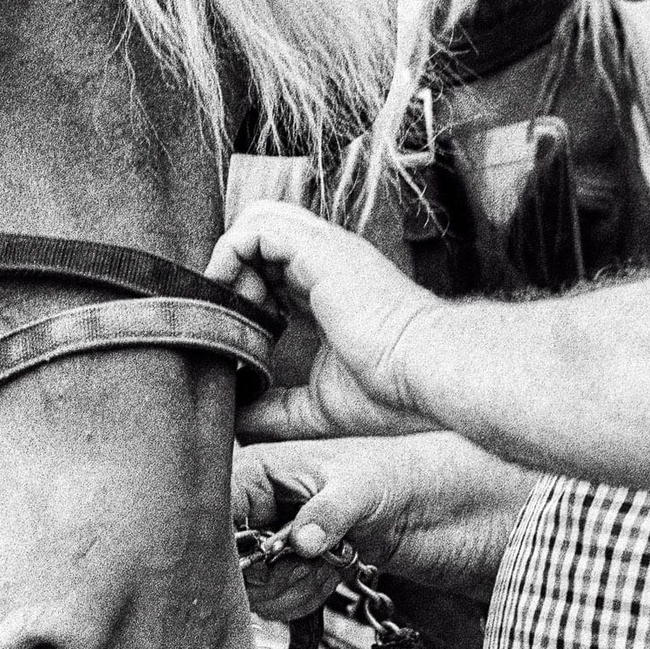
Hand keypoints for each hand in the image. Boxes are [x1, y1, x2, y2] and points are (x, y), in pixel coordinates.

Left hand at [208, 200, 440, 440]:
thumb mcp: (317, 407)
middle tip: (221, 320)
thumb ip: (274, 412)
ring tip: (223, 304)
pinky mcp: (318, 248)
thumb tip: (235, 424)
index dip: (243, 295)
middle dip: (231, 275)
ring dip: (229, 260)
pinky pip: (255, 226)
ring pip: (256, 223)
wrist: (428, 374)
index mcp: (331, 292)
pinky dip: (230, 251)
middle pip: (261, 243)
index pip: (274, 272)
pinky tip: (228, 289)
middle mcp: (327, 264)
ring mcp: (324, 251)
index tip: (229, 335)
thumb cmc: (393, 393)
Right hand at [233, 434, 538, 618]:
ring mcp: (279, 538)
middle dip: (266, 571)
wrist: (450, 508)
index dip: (228, 542)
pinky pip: (277, 601)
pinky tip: (329, 581)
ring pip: (250, 587)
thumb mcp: (365, 487)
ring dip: (289, 589)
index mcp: (262, 466)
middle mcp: (261, 502)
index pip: (216, 509)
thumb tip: (301, 540)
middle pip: (225, 556)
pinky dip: (302, 601)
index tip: (258, 560)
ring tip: (327, 567)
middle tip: (307, 563)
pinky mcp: (300, 569)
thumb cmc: (406, 475)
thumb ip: (329, 512)